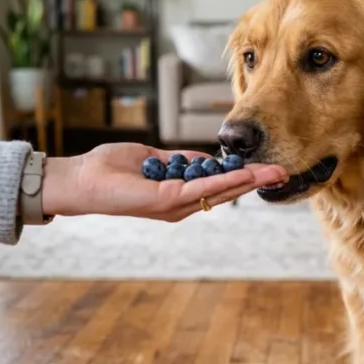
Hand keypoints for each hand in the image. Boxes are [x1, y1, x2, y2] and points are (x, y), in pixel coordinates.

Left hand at [41, 143, 287, 221]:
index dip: (242, 176)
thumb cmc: (108, 169)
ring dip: (248, 181)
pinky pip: (202, 188)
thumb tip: (203, 158)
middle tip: (282, 172)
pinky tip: (244, 175)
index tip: (265, 169)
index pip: (217, 185)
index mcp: (178, 194)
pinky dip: (224, 180)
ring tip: (272, 173)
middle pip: (226, 192)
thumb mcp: (151, 160)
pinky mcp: (167, 201)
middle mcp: (180, 205)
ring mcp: (175, 205)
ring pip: (220, 192)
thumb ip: (177, 161)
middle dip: (254, 181)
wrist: (81, 180)